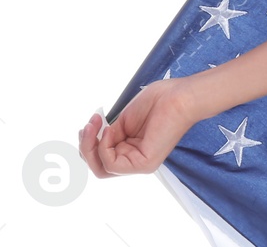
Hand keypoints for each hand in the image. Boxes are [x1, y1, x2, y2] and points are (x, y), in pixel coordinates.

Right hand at [78, 78, 198, 177]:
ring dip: (90, 147)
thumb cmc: (160, 100)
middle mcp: (135, 158)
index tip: (91, 122)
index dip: (90, 143)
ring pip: (102, 170)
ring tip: (92, 126)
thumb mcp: (125, 119)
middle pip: (99, 167)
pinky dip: (104, 148)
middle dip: (86, 147)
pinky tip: (108, 131)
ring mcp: (140, 163)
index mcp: (132, 148)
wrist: (180, 96)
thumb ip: (110, 133)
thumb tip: (95, 138)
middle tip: (87, 126)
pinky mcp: (144, 164)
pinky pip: (112, 165)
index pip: (103, 157)